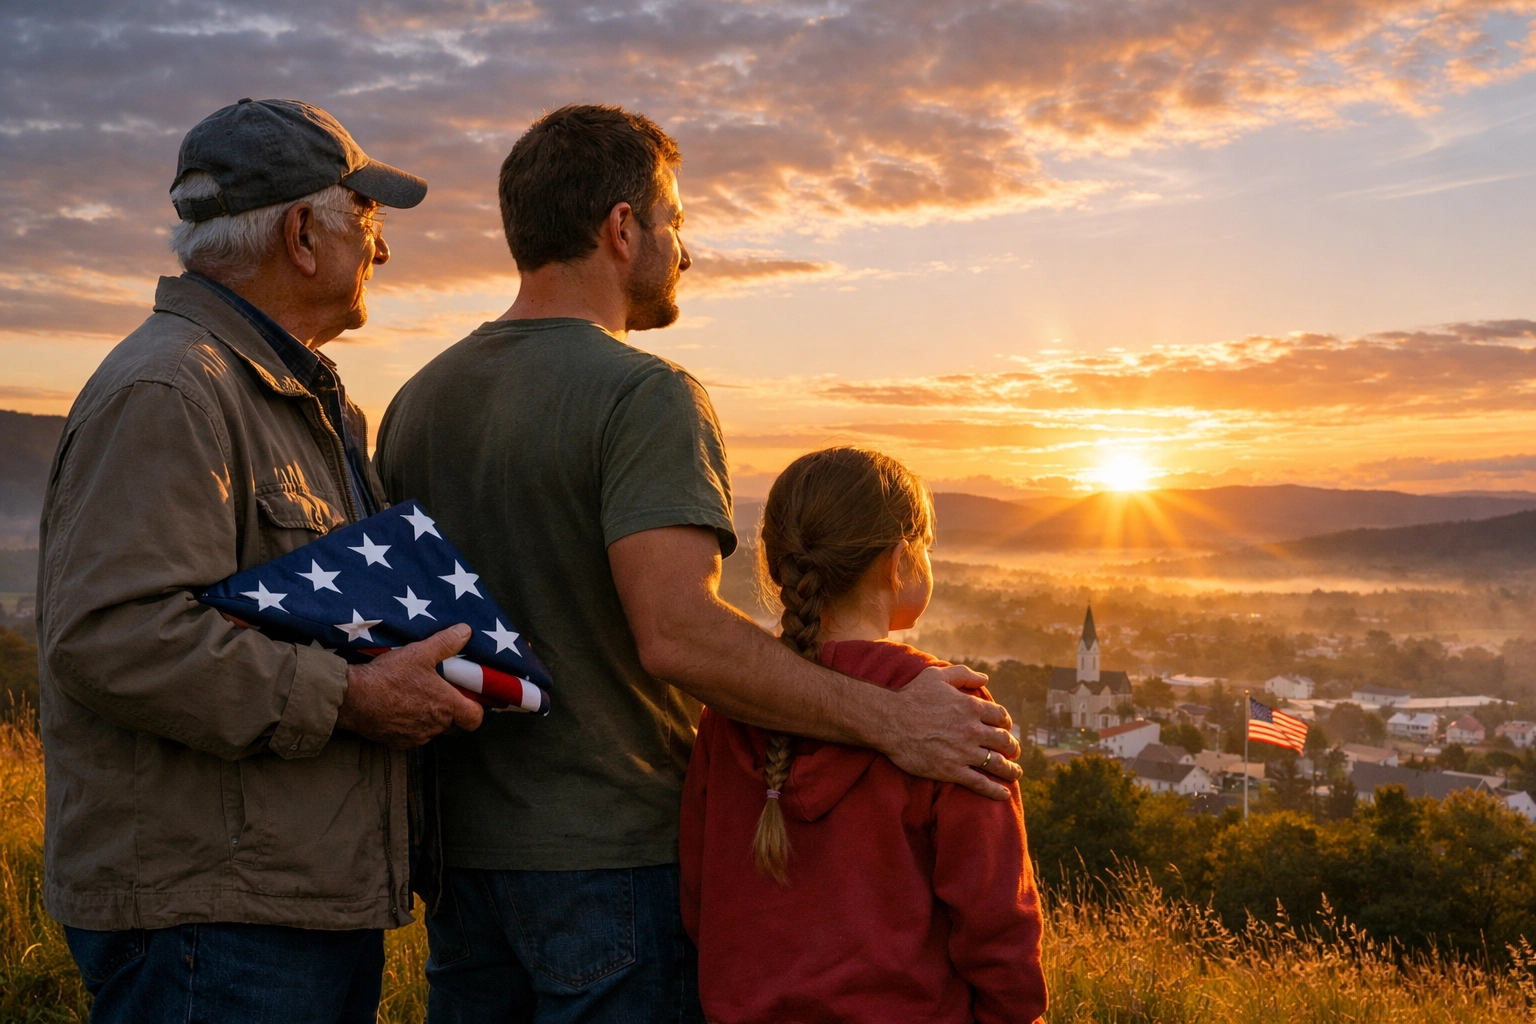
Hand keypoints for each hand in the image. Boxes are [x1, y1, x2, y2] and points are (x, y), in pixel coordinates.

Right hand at [335, 624, 484, 748]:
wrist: (353, 698)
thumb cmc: (389, 676)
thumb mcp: (419, 653)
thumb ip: (445, 643)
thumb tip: (465, 631)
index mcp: (446, 706)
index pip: (475, 718)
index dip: (474, 709)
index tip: (467, 697)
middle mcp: (435, 727)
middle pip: (453, 723)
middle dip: (449, 710)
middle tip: (437, 691)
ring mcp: (416, 737)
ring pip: (432, 729)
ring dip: (428, 718)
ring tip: (414, 697)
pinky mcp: (398, 743)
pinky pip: (412, 736)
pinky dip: (410, 725)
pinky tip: (398, 708)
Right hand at [880, 666, 1022, 800]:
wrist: (889, 721)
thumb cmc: (911, 696)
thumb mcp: (937, 676)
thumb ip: (963, 674)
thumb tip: (985, 678)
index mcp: (971, 707)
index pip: (1001, 717)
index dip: (1006, 724)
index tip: (1005, 729)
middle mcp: (972, 730)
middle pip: (1004, 741)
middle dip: (1012, 747)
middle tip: (1014, 752)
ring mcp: (963, 752)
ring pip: (997, 764)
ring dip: (1010, 770)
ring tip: (1015, 773)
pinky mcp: (952, 770)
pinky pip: (980, 783)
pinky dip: (995, 790)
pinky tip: (1003, 794)